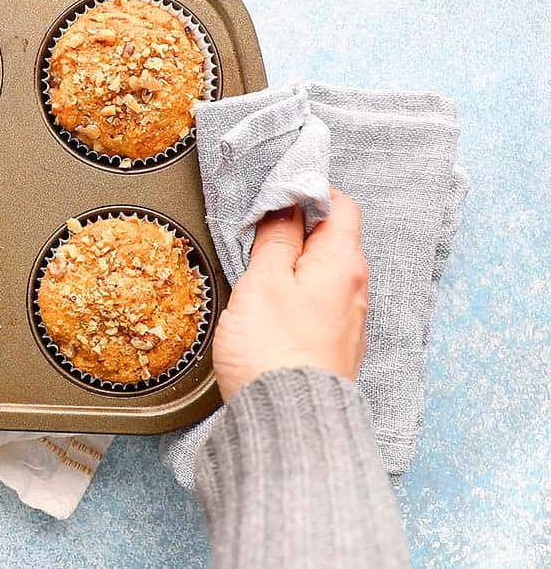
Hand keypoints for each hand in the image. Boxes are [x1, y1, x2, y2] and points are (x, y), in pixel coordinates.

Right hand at [211, 189, 368, 399]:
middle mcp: (355, 290)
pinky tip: (270, 311)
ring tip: (258, 274)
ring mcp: (347, 322)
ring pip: (323, 276)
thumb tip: (285, 208)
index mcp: (342, 264)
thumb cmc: (273, 350)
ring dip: (294, 267)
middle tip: (258, 235)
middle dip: (297, 231)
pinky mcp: (333, 348)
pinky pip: (318, 307)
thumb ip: (275, 240)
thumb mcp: (263, 282)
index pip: (341, 206)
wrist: (288, 420)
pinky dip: (296, 297)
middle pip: (332, 241)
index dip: (309, 193)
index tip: (276, 196)